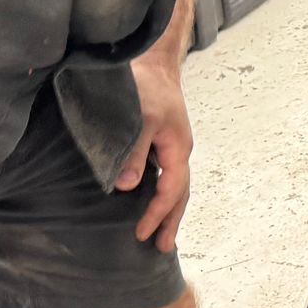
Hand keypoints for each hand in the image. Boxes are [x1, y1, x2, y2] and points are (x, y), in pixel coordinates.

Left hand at [118, 35, 194, 251]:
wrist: (150, 60)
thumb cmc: (145, 87)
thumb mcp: (138, 120)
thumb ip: (133, 153)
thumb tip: (127, 187)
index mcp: (178, 147)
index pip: (171, 190)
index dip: (157, 214)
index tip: (140, 234)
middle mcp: (178, 150)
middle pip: (180, 192)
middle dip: (172, 220)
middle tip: (162, 247)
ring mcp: (171, 145)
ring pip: (175, 184)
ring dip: (169, 209)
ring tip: (162, 232)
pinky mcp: (160, 140)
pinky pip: (165, 174)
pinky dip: (161, 193)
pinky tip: (149, 198)